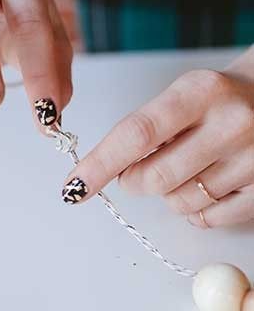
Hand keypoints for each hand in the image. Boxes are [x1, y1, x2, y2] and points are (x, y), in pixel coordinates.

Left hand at [64, 51, 253, 226]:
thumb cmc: (216, 98)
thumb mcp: (182, 93)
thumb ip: (147, 127)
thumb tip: (107, 169)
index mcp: (200, 91)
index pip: (137, 133)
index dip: (100, 163)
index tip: (74, 184)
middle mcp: (230, 125)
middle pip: (156, 177)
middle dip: (133, 181)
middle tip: (135, 171)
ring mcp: (252, 160)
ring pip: (181, 202)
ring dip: (167, 193)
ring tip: (183, 167)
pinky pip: (211, 218)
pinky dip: (195, 209)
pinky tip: (204, 183)